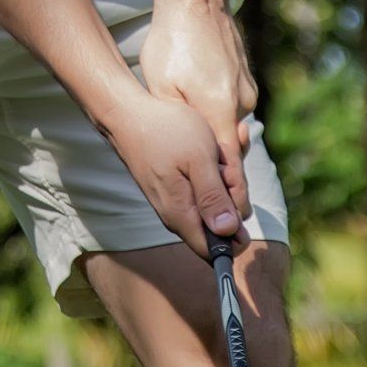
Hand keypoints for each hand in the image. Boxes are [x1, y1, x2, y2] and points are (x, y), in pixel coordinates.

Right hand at [100, 80, 248, 258]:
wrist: (129, 114)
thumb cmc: (166, 132)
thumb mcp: (199, 159)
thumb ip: (213, 198)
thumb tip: (229, 233)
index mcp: (182, 215)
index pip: (215, 252)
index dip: (236, 234)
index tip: (236, 198)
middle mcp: (177, 215)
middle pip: (220, 224)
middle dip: (232, 194)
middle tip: (222, 163)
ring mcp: (175, 201)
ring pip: (214, 202)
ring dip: (223, 177)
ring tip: (213, 151)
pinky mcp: (175, 188)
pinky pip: (204, 188)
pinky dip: (213, 169)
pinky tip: (209, 149)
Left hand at [137, 0, 255, 225]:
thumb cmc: (172, 41)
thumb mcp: (163, 87)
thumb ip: (178, 125)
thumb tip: (191, 161)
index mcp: (218, 112)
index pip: (230, 170)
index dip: (230, 199)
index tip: (231, 225)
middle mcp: (239, 104)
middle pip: (233, 154)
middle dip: (224, 180)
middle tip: (214, 205)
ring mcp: (245, 90)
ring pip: (232, 130)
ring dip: (217, 146)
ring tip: (198, 161)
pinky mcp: (245, 79)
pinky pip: (232, 110)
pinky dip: (219, 121)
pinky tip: (200, 119)